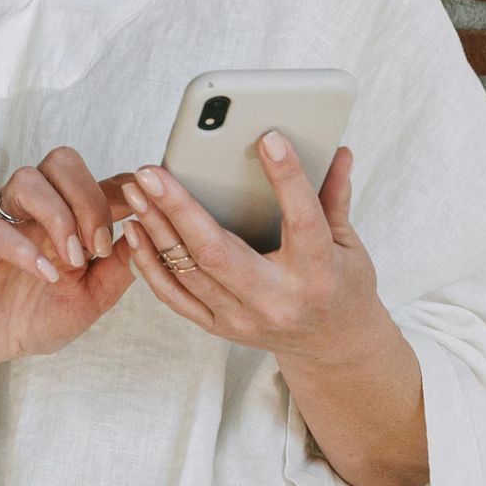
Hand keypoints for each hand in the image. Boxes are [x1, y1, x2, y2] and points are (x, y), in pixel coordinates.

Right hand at [0, 145, 139, 373]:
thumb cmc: (40, 314)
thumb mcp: (93, 296)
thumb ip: (119, 268)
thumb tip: (145, 236)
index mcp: (70, 215)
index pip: (98, 178)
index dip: (124, 188)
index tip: (141, 214)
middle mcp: (39, 209)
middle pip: (62, 161)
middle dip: (88, 198)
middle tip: (97, 245)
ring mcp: (8, 222)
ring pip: (28, 179)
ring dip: (59, 216)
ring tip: (72, 259)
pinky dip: (26, 250)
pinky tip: (45, 275)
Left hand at [117, 137, 381, 364]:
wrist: (333, 346)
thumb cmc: (342, 285)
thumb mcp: (350, 243)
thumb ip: (335, 197)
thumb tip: (338, 149)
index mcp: (318, 273)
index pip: (302, 221)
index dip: (287, 179)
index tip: (268, 139)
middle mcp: (276, 300)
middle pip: (217, 252)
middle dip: (178, 208)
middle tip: (151, 172)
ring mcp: (243, 319)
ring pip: (188, 272)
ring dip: (156, 229)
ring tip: (135, 191)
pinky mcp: (220, 328)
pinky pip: (175, 296)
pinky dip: (150, 263)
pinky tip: (136, 229)